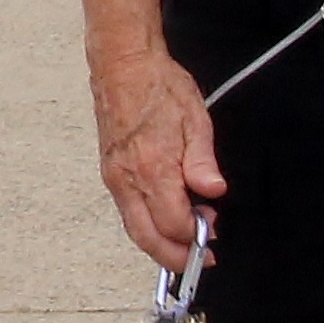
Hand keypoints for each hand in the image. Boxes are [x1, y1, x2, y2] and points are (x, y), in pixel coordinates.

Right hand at [91, 50, 225, 270]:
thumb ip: (203, 161)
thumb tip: (213, 190)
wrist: (122, 63)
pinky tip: (165, 218)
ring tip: (186, 237)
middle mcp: (128, 179)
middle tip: (199, 258)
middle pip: (147, 238)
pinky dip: (147, 226)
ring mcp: (115, 177)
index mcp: (152, 168)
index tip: (213, 231)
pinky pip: (127, 212)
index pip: (174, 224)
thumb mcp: (195, 119)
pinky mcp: (110, 171)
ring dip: (161, 243)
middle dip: (174, 257)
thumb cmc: (158, 86)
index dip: (196, 236)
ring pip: (134, 228)